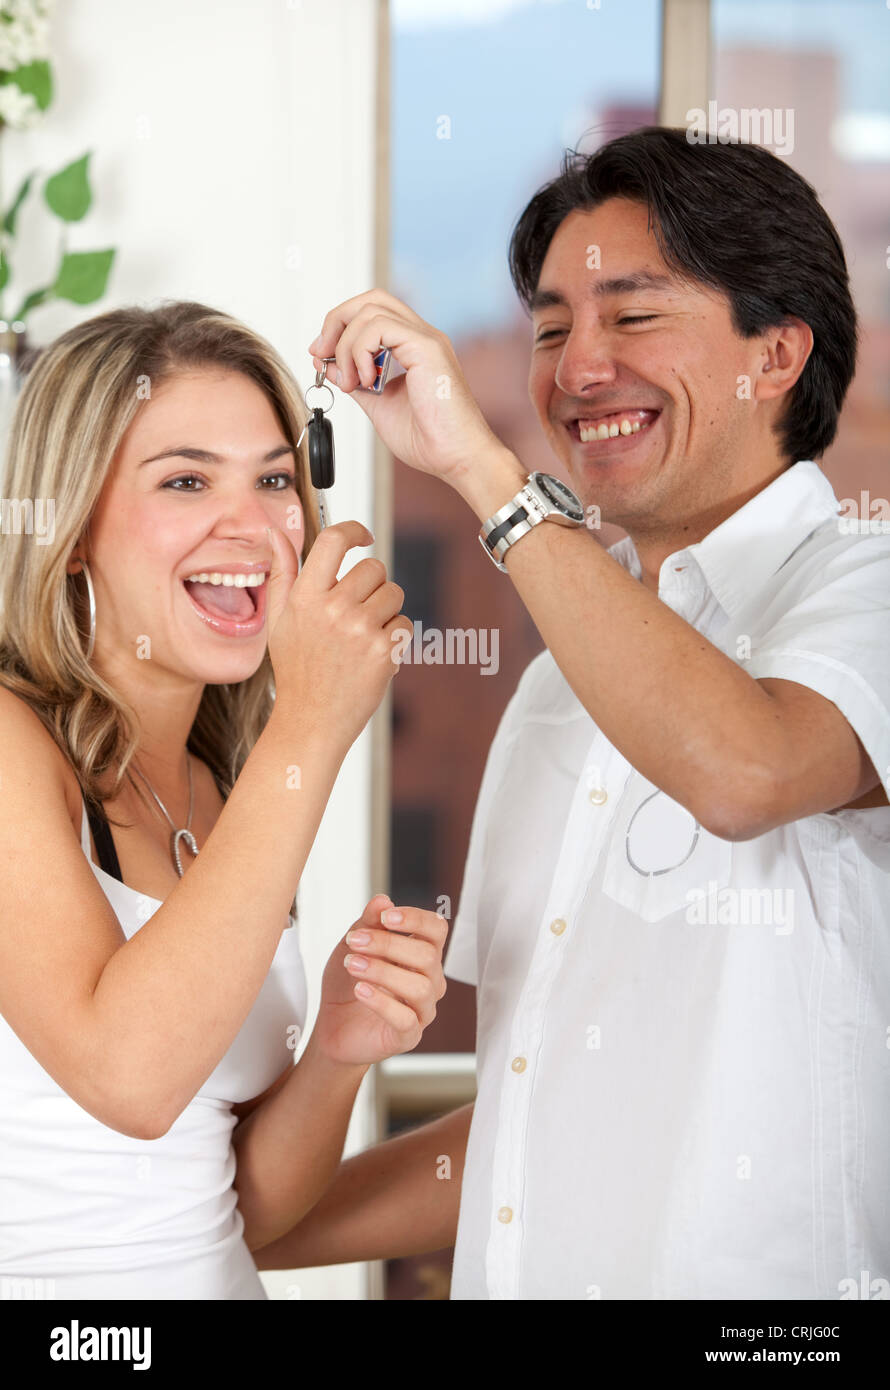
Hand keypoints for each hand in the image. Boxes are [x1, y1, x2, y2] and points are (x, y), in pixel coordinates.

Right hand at [265, 519, 411, 752]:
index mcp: (305, 597)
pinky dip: (394, 637)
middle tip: (356, 613)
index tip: (364, 536)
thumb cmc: (296, 669)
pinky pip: (403, 623)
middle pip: (374, 568)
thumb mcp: (279, 620)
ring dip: (385, 610)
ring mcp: (360, 630)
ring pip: (394, 594)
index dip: (354, 530)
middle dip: (372, 585)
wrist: (311, 720)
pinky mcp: (384, 651)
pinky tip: (372, 655)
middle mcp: (333, 609)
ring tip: (363, 636)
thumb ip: (282, 573)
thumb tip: (276, 533)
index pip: (334, 541)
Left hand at [307, 287, 508, 493]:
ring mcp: (426, 339)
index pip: (372, 312)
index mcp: (412, 347)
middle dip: (336, 322)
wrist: (456, 458)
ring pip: (370, 310)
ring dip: (346, 346)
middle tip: (321, 354)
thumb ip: (355, 381)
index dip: (340, 327)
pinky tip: (365, 381)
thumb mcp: (378, 405)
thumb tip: (327, 364)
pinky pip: (380, 327)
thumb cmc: (429, 439)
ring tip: (350, 382)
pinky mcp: (427, 347)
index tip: (320, 355)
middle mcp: (421, 336)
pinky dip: (360, 351)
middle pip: (371, 299)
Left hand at [313, 893, 446, 1066]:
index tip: (386, 916)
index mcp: (421, 954)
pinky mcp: (408, 1036)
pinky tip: (360, 990)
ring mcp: (422, 1010)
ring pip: (419, 987)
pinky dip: (381, 1002)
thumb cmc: (347, 983)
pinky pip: (405, 1019)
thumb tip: (382, 900)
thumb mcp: (351, 946)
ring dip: (382, 971)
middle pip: (426, 956)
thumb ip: (368, 923)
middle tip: (355, 941)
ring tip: (353, 965)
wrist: (332, 1025)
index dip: (416, 919)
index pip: (436, 930)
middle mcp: (429, 981)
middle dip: (387, 944)